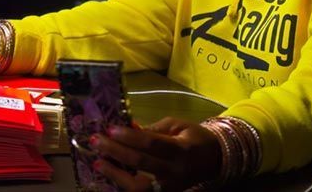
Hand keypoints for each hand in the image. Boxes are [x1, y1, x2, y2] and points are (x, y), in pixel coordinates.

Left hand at [91, 117, 220, 191]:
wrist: (214, 160)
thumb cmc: (193, 137)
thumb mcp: (176, 125)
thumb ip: (151, 129)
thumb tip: (126, 128)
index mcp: (181, 149)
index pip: (151, 144)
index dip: (129, 137)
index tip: (109, 128)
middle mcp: (175, 171)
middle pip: (141, 164)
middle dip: (116, 151)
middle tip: (96, 141)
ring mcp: (170, 187)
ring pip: (139, 187)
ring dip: (115, 175)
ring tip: (98, 163)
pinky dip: (123, 184)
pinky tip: (110, 174)